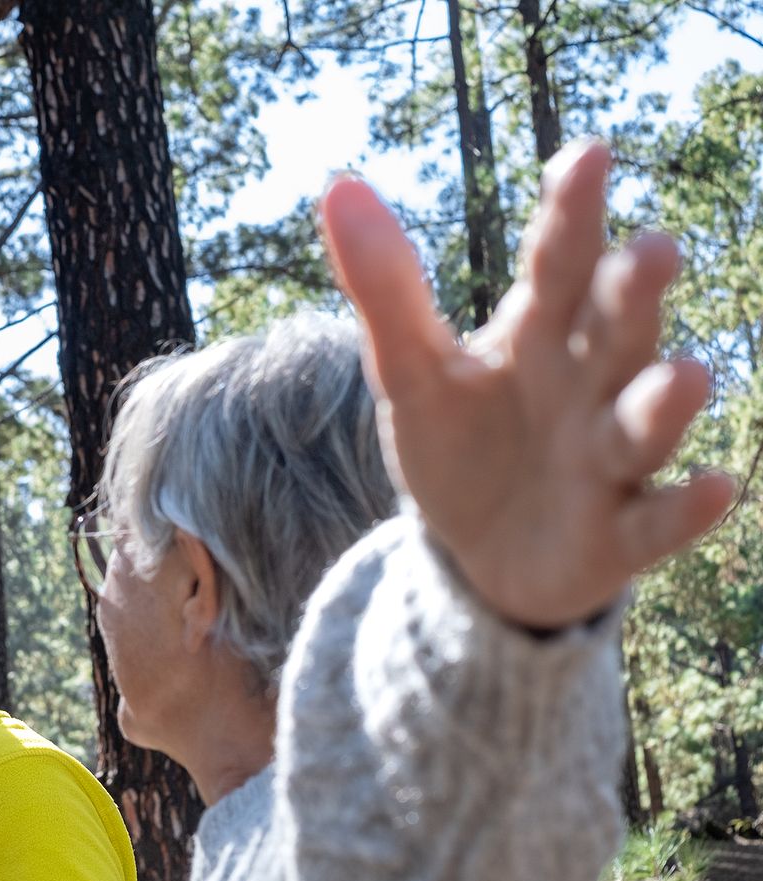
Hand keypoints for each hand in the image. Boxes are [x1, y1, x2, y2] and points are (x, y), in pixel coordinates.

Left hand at [319, 140, 734, 629]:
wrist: (476, 552)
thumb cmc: (459, 444)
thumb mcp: (409, 370)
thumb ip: (385, 287)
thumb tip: (339, 186)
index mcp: (539, 333)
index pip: (558, 262)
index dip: (573, 213)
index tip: (588, 154)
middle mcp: (589, 384)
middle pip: (615, 332)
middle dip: (634, 296)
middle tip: (650, 251)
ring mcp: (609, 460)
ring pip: (644, 424)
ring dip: (666, 401)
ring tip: (684, 373)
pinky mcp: (619, 534)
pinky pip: (658, 523)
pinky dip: (685, 509)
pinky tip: (715, 488)